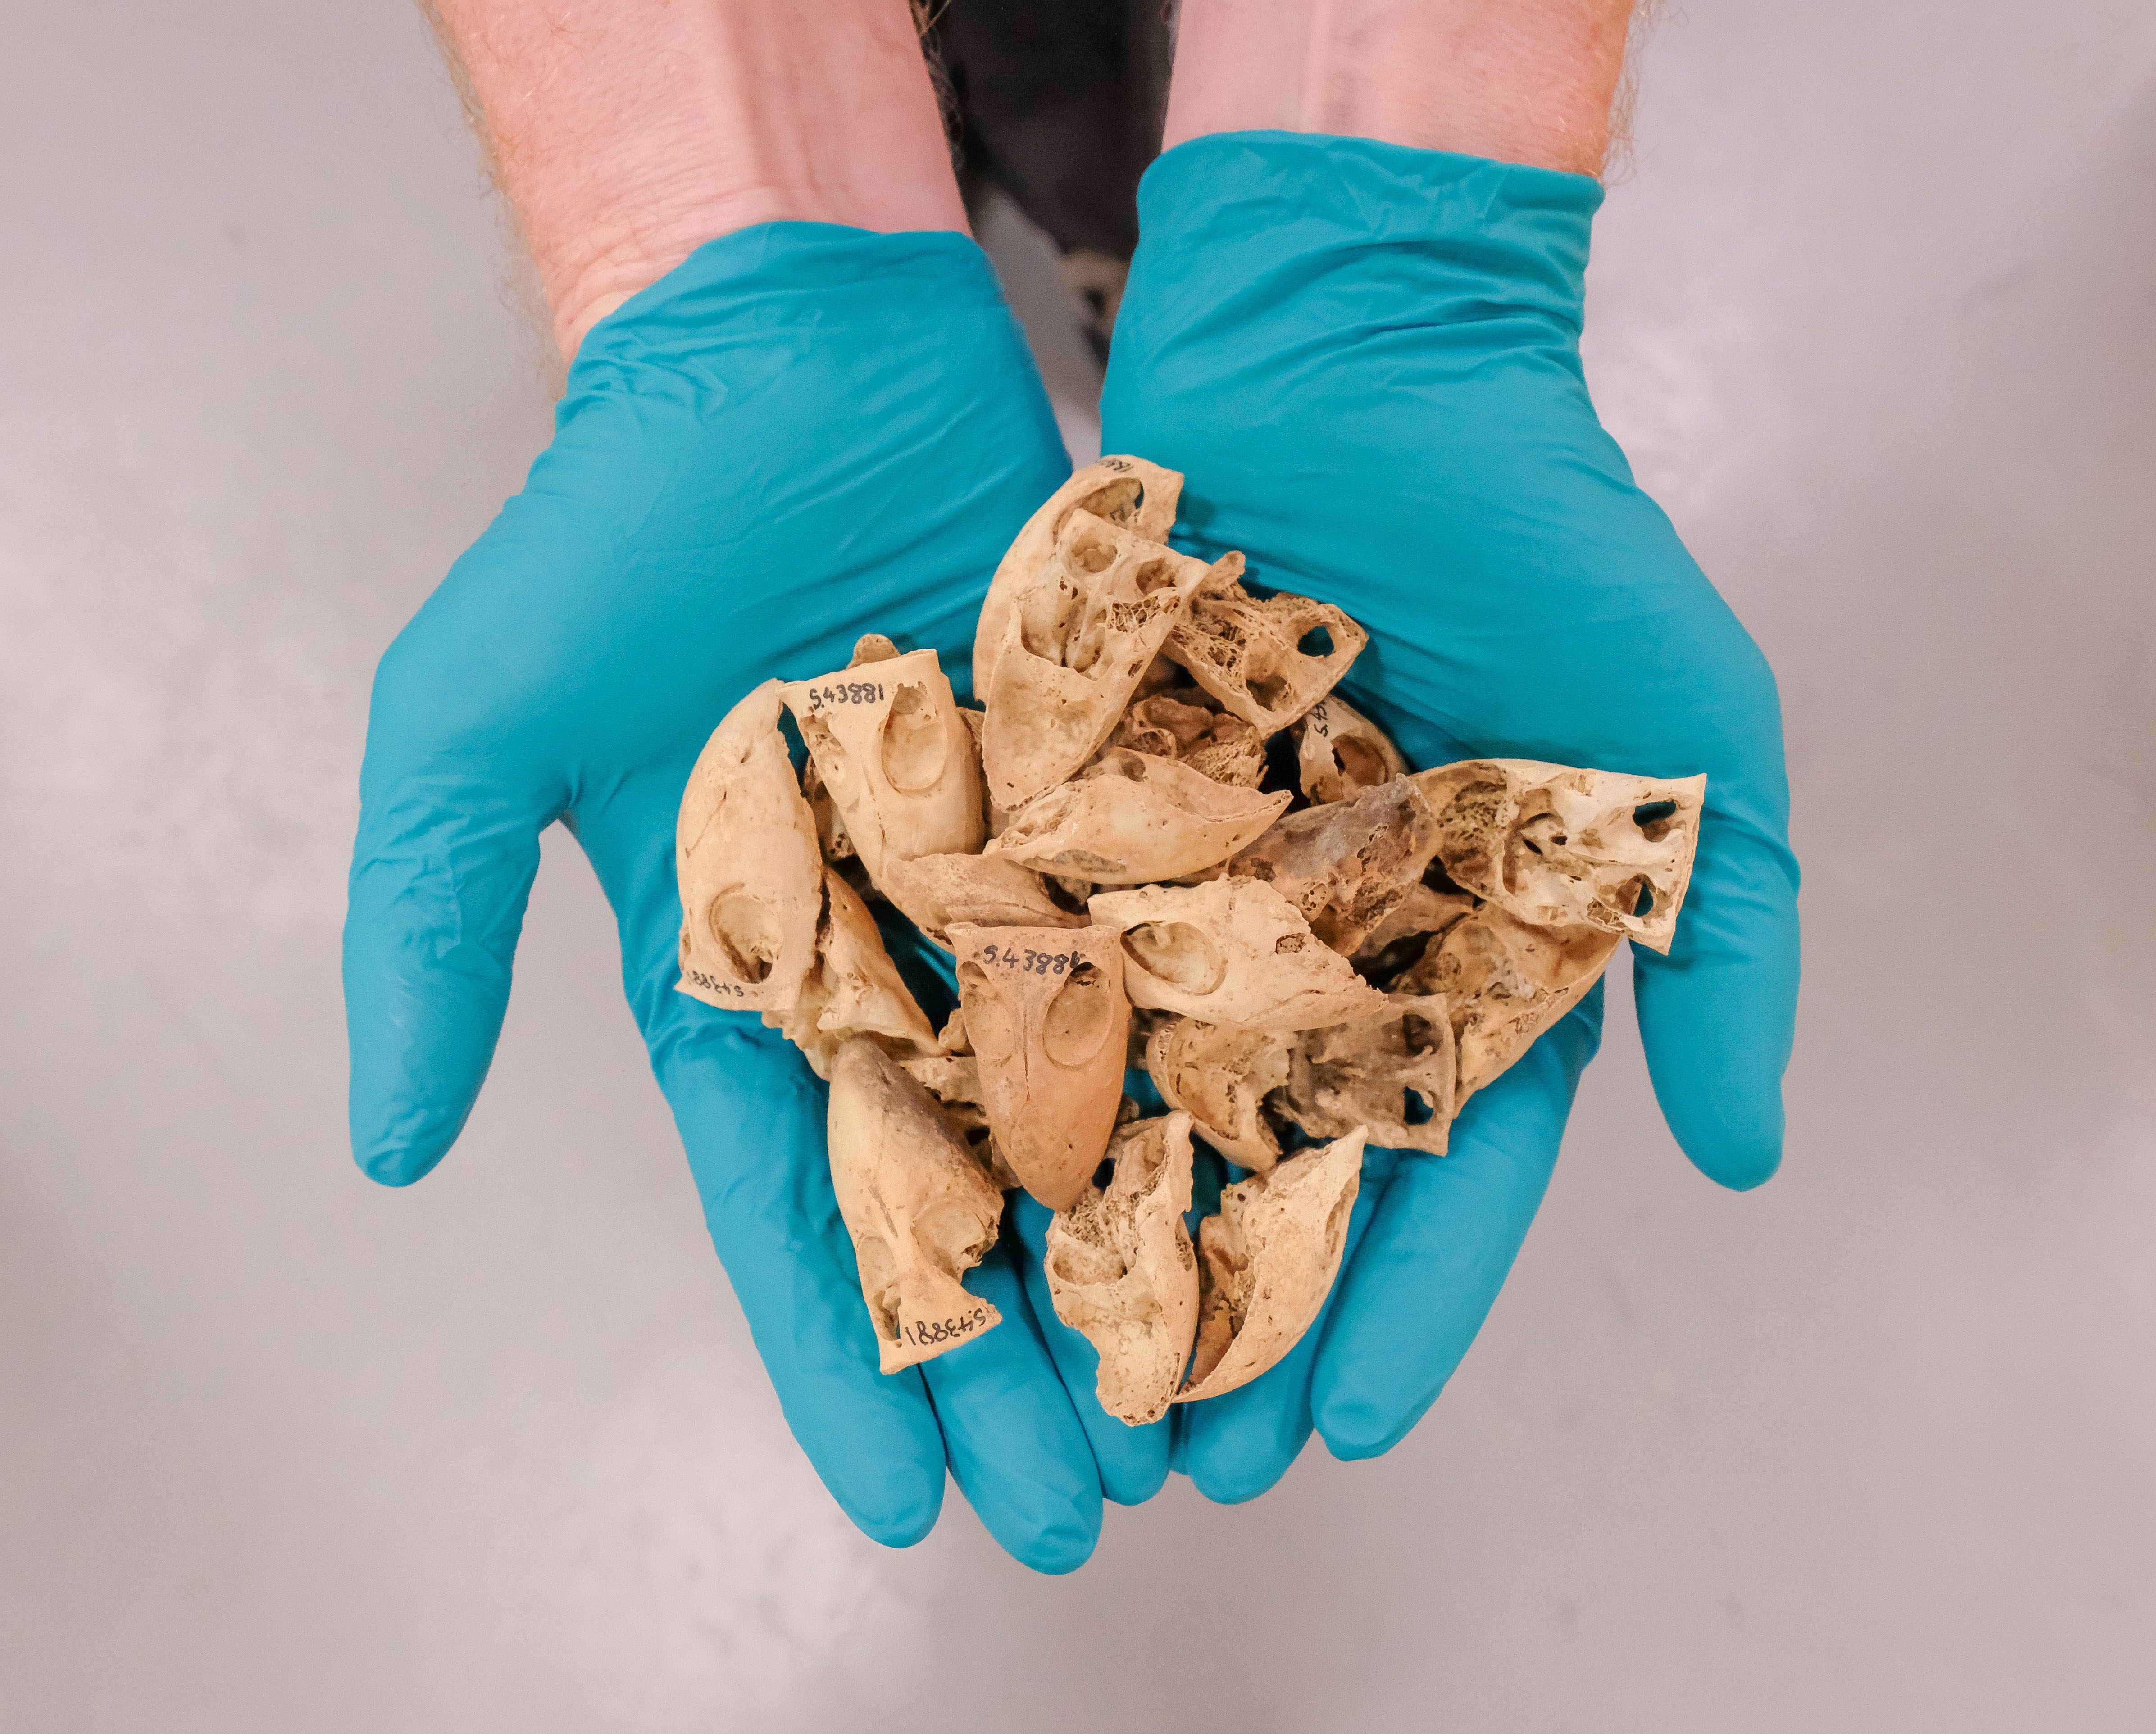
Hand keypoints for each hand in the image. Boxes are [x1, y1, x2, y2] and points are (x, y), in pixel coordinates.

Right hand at [345, 0, 1159, 1571]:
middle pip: (975, 1191)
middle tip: (1093, 1511)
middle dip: (1024, 1356)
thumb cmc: (610, 527)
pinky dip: (1243, 1065)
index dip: (847, 1360)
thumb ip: (425, 929)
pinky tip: (1304, 1192)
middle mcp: (895, 950)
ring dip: (1154, 1256)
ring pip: (1104, 1106)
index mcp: (745, 972)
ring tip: (1216, 1409)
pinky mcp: (1124, 794)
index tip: (905, 1506)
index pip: (796, 1205)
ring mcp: (1020, 881)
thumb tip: (387, 1148)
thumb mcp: (468, 725)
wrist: (783, 347)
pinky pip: (1196, 952)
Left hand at [1097, 129, 1799, 1498]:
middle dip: (1232, 1311)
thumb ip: (1724, 948)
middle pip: (1271, 1164)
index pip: (1442, 1168)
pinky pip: (1042, 959)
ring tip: (1052, 1383)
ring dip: (1101, 1236)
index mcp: (1468, 953)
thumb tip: (1748, 1161)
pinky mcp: (1085, 804)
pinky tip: (960, 1187)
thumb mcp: (1689, 739)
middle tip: (1176, 1461)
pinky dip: (1005, 1065)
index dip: (1403, 1303)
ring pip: (1141, 1092)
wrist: (1369, 345)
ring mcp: (1197, 881)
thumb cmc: (1555, 527)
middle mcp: (1324, 941)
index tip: (1345, 1430)